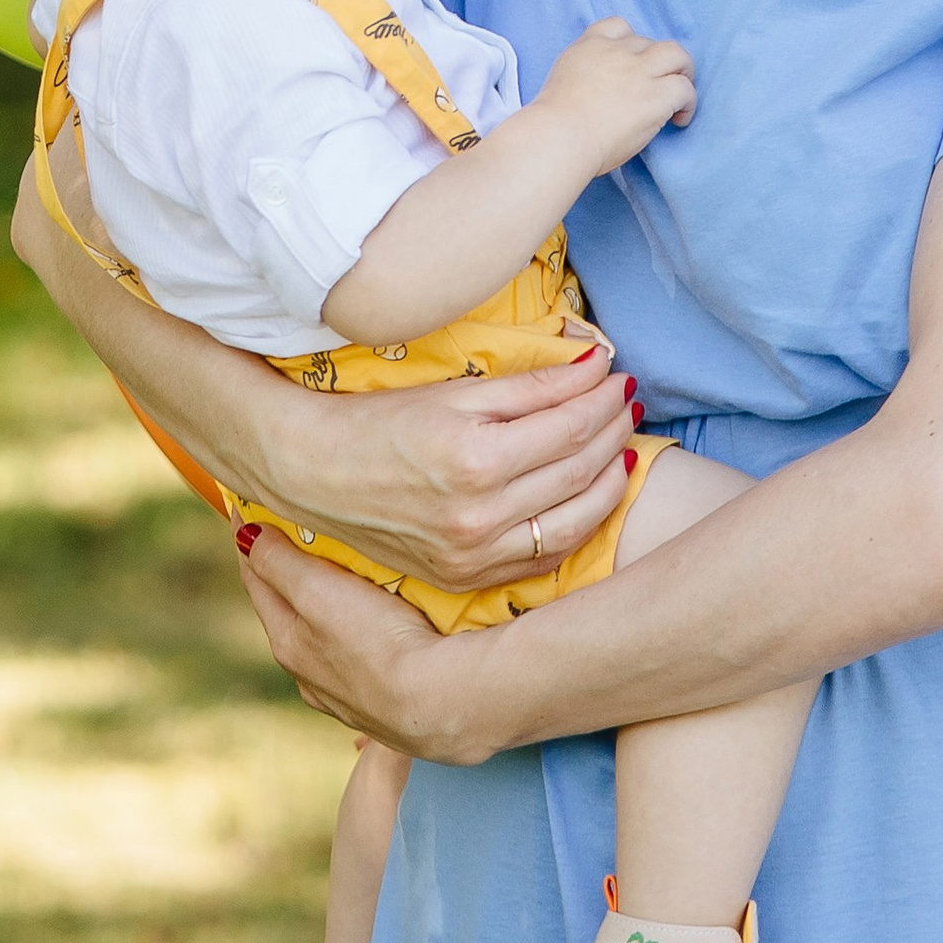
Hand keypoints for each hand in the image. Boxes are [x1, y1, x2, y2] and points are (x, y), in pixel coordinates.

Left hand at [239, 532, 503, 761]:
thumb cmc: (376, 642)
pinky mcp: (383, 698)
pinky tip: (380, 629)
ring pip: (328, 635)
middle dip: (292, 571)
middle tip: (299, 529)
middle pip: (292, 608)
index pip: (259, 579)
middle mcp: (309, 672)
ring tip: (347, 577)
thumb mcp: (317, 592)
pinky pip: (364, 656)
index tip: (248, 505)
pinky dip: (363, 633)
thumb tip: (245, 535)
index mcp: (287, 642)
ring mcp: (346, 690)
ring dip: (330, 606)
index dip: (252, 540)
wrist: (437, 703)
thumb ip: (279, 562)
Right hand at [268, 341, 642, 590]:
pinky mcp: (467, 578)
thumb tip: (597, 364)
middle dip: (613, 428)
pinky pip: (544, 557)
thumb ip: (532, 384)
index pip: (570, 424)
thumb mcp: (456, 391)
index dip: (603, 395)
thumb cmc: (382, 421)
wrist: (315, 474)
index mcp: (475, 460)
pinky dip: (580, 524)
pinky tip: (593, 495)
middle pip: (579, 469)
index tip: (618, 373)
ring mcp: (474, 554)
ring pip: (575, 519)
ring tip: (622, 443)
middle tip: (627, 400)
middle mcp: (479, 515)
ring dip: (610, 477)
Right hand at [534, 17, 695, 167]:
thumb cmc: (553, 126)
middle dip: (657, 61)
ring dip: (682, 71)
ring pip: (676, 54)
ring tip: (680, 94)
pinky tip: (679, 119)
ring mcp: (638, 71)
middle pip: (649, 41)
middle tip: (659, 84)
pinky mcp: (656, 94)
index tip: (633, 64)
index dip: (631, 44)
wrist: (559, 138)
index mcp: (588, 48)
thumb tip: (602, 94)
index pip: (617, 27)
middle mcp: (616, 52)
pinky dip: (688, 103)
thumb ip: (585, 77)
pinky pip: (685, 89)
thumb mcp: (561, 84)